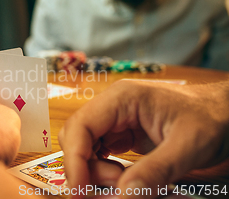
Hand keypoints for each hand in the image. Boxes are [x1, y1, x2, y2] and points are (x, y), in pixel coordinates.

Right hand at [59, 80, 228, 197]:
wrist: (226, 112)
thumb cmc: (212, 118)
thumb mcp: (188, 146)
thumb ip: (156, 171)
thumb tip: (123, 196)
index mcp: (122, 98)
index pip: (80, 127)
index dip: (74, 160)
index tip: (79, 190)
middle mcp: (112, 106)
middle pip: (76, 139)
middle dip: (86, 168)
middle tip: (114, 188)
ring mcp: (115, 120)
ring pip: (84, 148)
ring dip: (96, 172)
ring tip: (125, 182)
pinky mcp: (122, 134)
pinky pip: (99, 154)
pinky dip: (105, 171)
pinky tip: (124, 178)